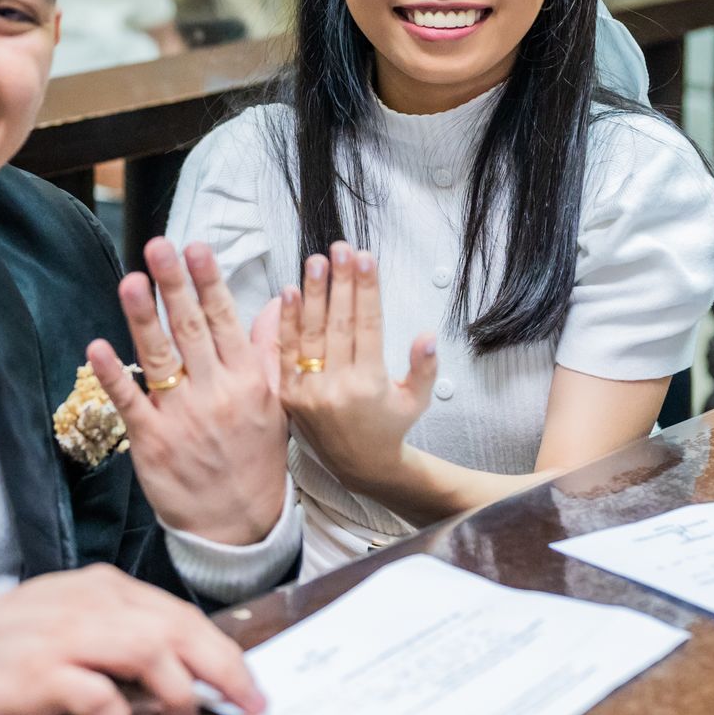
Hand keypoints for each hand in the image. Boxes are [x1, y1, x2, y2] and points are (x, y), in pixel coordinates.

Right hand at [0, 564, 262, 714]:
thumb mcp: (82, 619)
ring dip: (178, 690)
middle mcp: (94, 604)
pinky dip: (113, 711)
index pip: (182, 615)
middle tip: (249, 704)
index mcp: (108, 589)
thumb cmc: (20, 639)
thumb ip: (130, 634)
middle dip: (222, 669)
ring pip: (147, 649)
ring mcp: (67, 635)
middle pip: (176, 629)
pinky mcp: (40, 671)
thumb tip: (190, 667)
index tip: (252, 688)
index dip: (225, 653)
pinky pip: (93, 690)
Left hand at [87, 238, 288, 545]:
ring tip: (131, 281)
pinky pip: (130, 404)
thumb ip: (273, 350)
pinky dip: (113, 376)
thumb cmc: (257, 460)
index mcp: (248, 381)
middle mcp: (216, 395)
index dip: (208, 283)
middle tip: (160, 248)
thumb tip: (279, 301)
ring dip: (143, 319)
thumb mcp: (279, 404)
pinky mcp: (152, 443)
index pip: (225, 322)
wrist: (241, 526)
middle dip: (175, 287)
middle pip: (192, 331)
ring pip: (160, 360)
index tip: (196, 248)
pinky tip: (97, 346)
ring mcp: (182, 418)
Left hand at [279, 243, 437, 495]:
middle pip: (338, 323)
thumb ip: (423, 368)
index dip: (366, 290)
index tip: (365, 258)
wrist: (358, 466)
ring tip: (314, 261)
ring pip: (310, 333)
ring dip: (312, 293)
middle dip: (340, 282)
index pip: (368, 326)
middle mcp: (337, 387)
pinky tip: (288, 292)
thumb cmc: (390, 426)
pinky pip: (286, 352)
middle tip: (340, 248)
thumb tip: (427, 334)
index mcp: (370, 385)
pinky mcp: (289, 395)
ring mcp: (309, 391)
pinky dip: (287, 322)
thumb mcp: (416, 400)